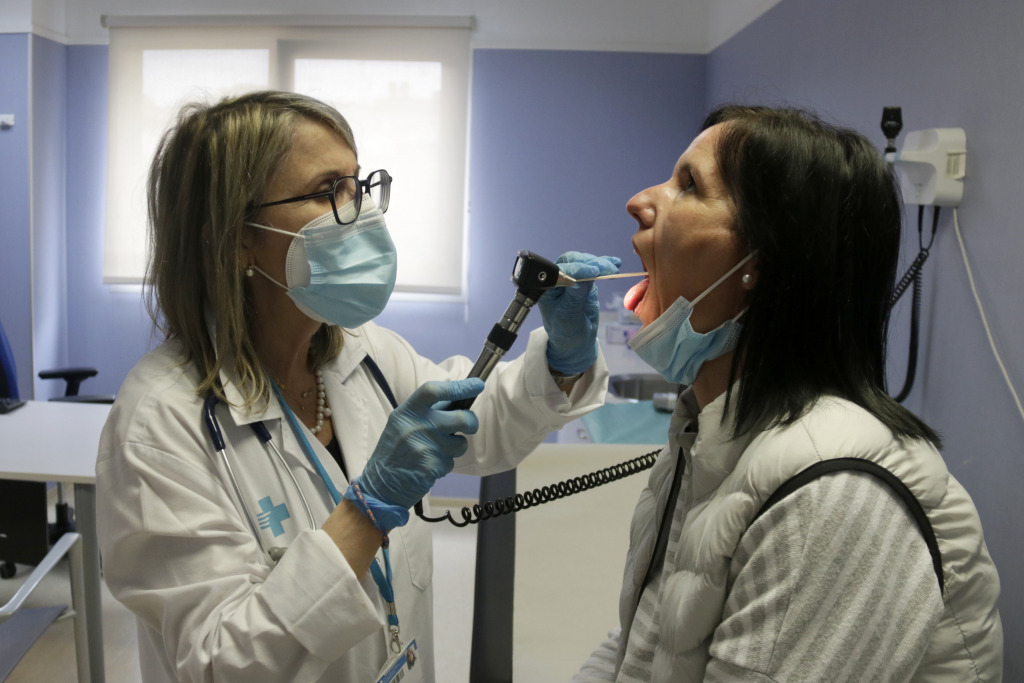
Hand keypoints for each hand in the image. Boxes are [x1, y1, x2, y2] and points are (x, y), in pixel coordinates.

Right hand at [357, 378, 484, 511]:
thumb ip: (425, 411)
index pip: (435, 391)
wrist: (380, 485)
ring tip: (435, 451)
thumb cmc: (395, 450)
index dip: (460, 387)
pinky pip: (451, 463)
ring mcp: (425, 447)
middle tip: (469, 425)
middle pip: (462, 418)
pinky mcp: (432, 467)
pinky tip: (428, 466)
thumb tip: (458, 398)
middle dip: (472, 422)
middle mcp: (417, 426)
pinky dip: (444, 465)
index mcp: (408, 411)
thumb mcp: (401, 423)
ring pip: (461, 443)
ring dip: (455, 448)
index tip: (477, 384)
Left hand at [538, 252, 620, 373]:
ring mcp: (571, 279)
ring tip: (614, 267)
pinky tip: (615, 263)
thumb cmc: (565, 332)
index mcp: (546, 288)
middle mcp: (556, 280)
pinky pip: (593, 270)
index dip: (577, 270)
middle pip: (572, 261)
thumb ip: (574, 297)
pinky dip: (604, 266)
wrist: (575, 342)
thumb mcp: (568, 317)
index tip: (593, 271)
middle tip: (607, 268)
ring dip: (600, 263)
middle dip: (590, 262)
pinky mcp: (584, 281)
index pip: (560, 272)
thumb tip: (583, 278)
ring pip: (584, 263)